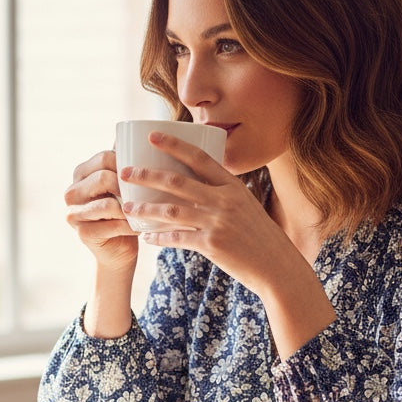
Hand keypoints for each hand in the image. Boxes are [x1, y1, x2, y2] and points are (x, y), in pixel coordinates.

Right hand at [64, 148, 138, 273]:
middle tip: (147, 193)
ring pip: (108, 203)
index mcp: (82, 173)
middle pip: (104, 177)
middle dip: (128, 185)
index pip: (105, 157)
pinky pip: (112, 225)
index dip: (128, 163)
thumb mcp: (125, 183)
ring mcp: (73, 213)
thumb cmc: (126, 211)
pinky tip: (141, 227)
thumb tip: (135, 130)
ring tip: (146, 211)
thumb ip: (126, 159)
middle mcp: (72, 191)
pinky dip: (130, 226)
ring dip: (131, 208)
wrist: (120, 250)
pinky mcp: (82, 233)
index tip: (146, 171)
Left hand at [118, 131, 301, 294]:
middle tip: (125, 172)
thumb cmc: (259, 236)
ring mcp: (217, 222)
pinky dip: (159, 237)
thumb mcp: (245, 207)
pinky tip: (146, 237)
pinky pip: (177, 238)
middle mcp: (224, 200)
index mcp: (232, 186)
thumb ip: (222, 195)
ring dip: (145, 208)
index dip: (174, 145)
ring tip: (127, 207)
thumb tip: (193, 187)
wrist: (276, 266)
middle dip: (147, 175)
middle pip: (177, 181)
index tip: (152, 136)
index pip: (199, 157)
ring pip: (171, 210)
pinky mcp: (211, 245)